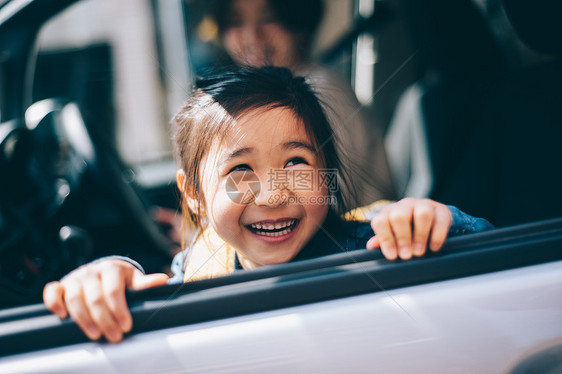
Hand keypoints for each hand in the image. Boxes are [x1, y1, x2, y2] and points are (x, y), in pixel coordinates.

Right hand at [43, 259, 168, 342]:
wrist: (103, 271)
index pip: (114, 290)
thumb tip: (163, 281)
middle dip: (105, 320)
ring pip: (74, 297)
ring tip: (96, 335)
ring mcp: (75, 277)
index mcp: (112, 268)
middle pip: (94, 297)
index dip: (120, 310)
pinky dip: (54, 303)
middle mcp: (92, 271)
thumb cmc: (121, 279)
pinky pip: (52, 291)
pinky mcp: (61, 284)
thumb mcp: (134, 280)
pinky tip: (62, 316)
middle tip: (114, 336)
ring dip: (83, 319)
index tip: (126, 326)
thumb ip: (145, 283)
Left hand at [366, 198, 451, 260]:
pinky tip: (433, 247)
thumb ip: (382, 240)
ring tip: (419, 252)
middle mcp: (405, 206)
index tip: (392, 256)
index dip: (385, 239)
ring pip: (422, 214)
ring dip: (420, 236)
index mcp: (389, 212)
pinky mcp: (441, 209)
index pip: (381, 221)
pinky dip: (437, 236)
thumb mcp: (392, 234)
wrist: (429, 218)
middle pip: (399, 216)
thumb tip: (371, 246)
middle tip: (406, 256)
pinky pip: (441, 219)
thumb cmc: (406, 229)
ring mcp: (424, 205)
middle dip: (403, 238)